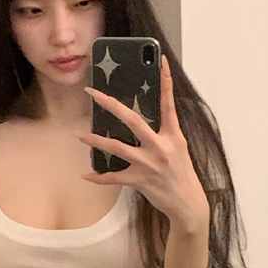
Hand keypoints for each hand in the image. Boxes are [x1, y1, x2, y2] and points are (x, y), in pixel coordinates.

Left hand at [78, 54, 208, 230]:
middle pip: (133, 120)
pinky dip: (99, 177)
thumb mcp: (178, 149)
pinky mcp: (140, 180)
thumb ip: (163, 135)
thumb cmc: (182, 175)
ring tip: (80, 135)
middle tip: (94, 94)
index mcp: (173, 136)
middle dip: (111, 105)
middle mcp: (160, 146)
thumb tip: (142, 123)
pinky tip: (87, 175)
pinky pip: (114, 177)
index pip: (169, 103)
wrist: (188, 204)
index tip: (162, 62)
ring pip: (117, 147)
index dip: (166, 82)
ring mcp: (149, 163)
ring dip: (96, 141)